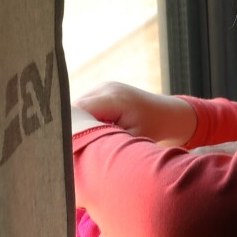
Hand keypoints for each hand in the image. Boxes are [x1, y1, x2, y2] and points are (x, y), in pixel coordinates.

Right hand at [74, 81, 198, 145]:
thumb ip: (105, 142)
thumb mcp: (131, 141)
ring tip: (85, 140)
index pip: (78, 111)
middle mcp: (106, 88)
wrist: (169, 114)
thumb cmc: (154, 130)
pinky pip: (85, 105)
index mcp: (114, 99)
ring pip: (78, 107)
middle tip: (73, 149)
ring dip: (79, 124)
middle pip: (75, 108)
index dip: (70, 129)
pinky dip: (85, 119)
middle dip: (73, 128)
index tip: (67, 149)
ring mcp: (104, 86)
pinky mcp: (102, 90)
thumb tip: (79, 149)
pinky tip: (93, 131)